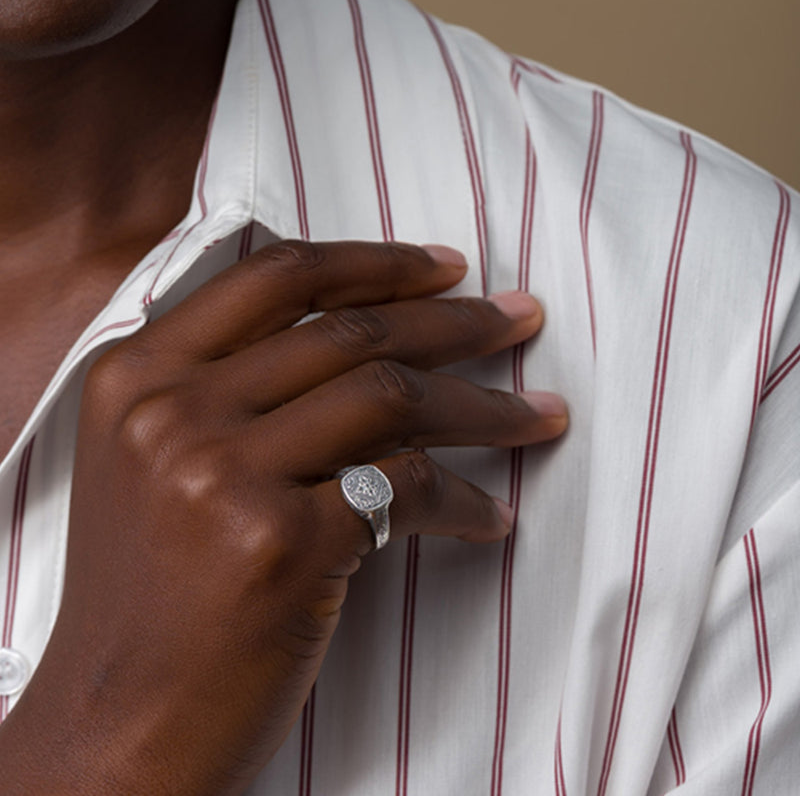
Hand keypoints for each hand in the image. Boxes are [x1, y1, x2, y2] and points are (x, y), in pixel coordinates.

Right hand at [0, 240, 566, 794]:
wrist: (121, 724)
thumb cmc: (153, 600)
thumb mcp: (158, 466)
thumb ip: (235, 391)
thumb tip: (361, 344)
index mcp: (139, 375)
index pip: (278, 277)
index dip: (376, 263)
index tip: (448, 268)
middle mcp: (173, 411)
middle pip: (349, 332)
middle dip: (455, 323)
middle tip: (520, 321)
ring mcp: (221, 474)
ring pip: (392, 396)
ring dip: (486, 407)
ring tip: (542, 416)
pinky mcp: (279, 544)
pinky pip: (408, 491)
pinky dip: (467, 502)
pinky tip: (494, 517)